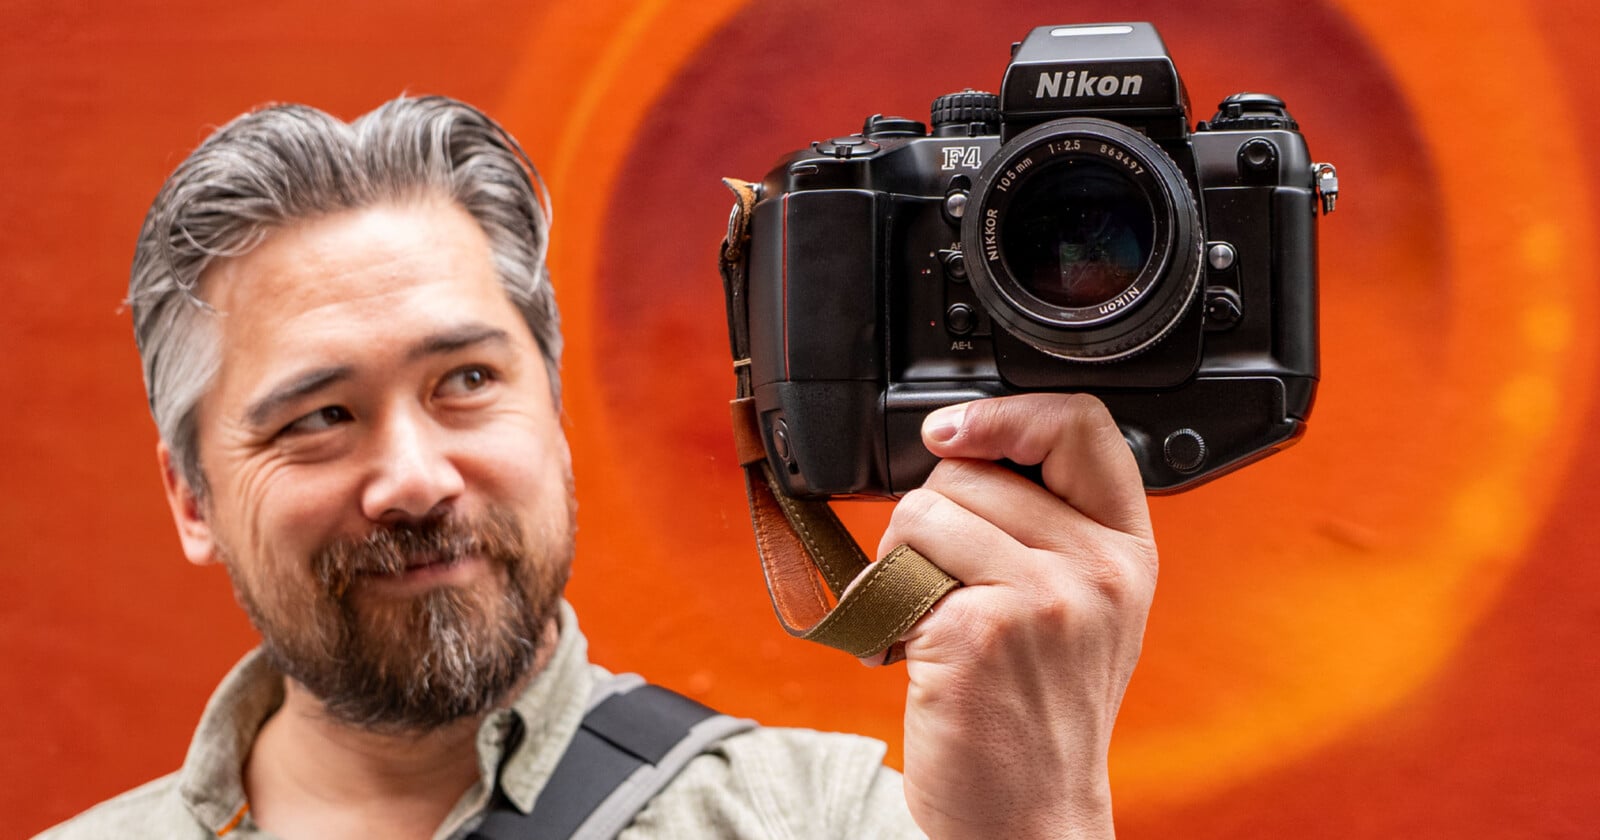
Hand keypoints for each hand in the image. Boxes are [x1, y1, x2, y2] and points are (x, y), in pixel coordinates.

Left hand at [876, 394, 1157, 839]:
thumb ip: (1045, 527)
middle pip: (970, 469)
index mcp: (1125, 552)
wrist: (1028, 818)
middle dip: (931, 520)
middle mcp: (1098, 570)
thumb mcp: (1078, 610)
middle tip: (945, 590)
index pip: (1082, 425)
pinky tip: (917, 655)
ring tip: (931, 622)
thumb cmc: (1037, 715)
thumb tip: (956, 444)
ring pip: (923, 511)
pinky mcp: (982, 629)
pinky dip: (886, 610)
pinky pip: (898, 569)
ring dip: (901, 564)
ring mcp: (1045, 598)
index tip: (953, 432)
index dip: (1007, 411)